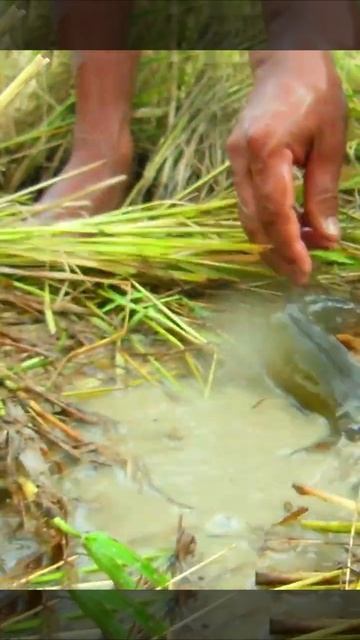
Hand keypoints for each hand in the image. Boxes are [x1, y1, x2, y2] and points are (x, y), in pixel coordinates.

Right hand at [227, 51, 346, 284]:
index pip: (275, 213)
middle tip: (303, 272)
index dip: (289, 247)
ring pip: (247, 217)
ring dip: (272, 241)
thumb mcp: (331, 142)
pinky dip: (267, 223)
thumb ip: (325, 192)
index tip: (304, 272)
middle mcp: (241, 160)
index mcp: (265, 150)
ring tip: (301, 254)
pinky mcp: (234, 162)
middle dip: (278, 252)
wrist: (284, 62)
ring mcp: (233, 161)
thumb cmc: (314, 93)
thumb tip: (327, 237)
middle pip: (254, 222)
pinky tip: (289, 230)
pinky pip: (247, 204)